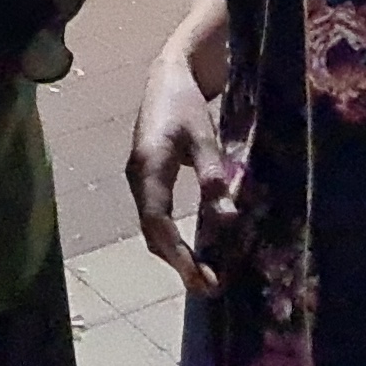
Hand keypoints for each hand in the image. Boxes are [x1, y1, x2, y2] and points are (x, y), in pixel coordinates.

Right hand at [127, 55, 234, 296]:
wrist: (167, 77)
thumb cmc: (185, 103)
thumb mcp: (203, 135)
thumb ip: (213, 173)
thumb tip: (228, 217)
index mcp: (148, 168)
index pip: (159, 223)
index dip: (178, 254)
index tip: (199, 278)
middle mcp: (138, 179)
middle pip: (153, 232)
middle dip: (178, 262)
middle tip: (207, 288)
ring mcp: (140, 180)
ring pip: (153, 228)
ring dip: (175, 254)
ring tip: (203, 276)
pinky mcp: (147, 179)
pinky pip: (157, 217)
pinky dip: (173, 238)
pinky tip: (193, 249)